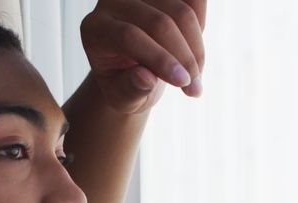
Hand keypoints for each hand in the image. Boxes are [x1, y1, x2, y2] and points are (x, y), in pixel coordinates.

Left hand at [79, 0, 206, 114]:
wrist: (133, 68)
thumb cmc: (124, 84)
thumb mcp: (122, 97)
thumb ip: (130, 90)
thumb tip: (145, 78)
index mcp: (95, 29)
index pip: (129, 37)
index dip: (159, 59)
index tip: (182, 82)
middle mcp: (113, 2)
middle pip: (159, 23)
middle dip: (183, 57)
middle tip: (193, 88)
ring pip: (181, 11)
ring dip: (196, 48)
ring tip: (196, 78)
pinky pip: (193, 0)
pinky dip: (202, 24)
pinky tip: (198, 51)